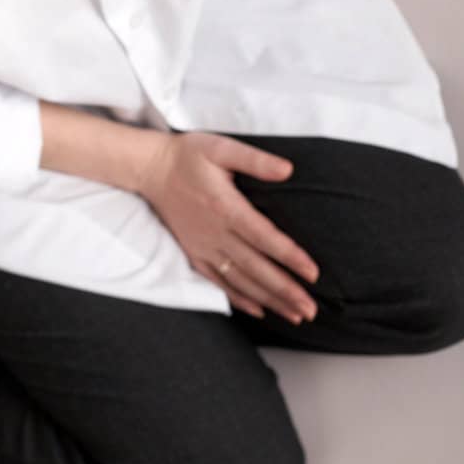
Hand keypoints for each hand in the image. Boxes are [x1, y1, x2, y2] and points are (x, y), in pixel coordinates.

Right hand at [136, 131, 319, 322]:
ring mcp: (203, 247)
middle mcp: (215, 233)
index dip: (290, 257)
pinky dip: (239, 298)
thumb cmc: (188, 156)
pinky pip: (218, 282)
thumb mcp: (222, 148)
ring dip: (268, 300)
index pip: (265, 238)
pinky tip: (259, 310)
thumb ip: (256, 161)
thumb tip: (288, 170)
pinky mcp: (194, 254)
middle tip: (310, 309)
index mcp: (226, 207)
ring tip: (294, 315)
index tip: (313, 274)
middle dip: (285, 291)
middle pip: (256, 268)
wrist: (150, 170)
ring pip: (240, 281)